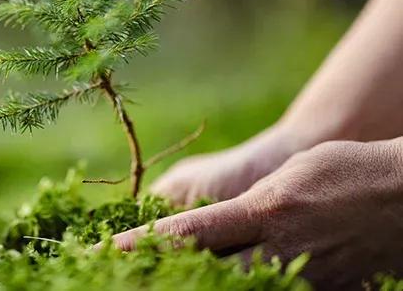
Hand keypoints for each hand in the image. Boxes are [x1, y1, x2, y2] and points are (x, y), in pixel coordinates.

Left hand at [111, 138, 402, 289]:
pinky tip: (231, 286)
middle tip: (129, 278)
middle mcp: (278, 250)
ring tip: (168, 281)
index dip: (143, 245)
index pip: (189, 233)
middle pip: (207, 275)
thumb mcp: (285, 177)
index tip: (106, 252)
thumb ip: (244, 208)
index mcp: (263, 211)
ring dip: (203, 286)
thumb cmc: (342, 169)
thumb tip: (206, 231)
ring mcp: (305, 278)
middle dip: (167, 278)